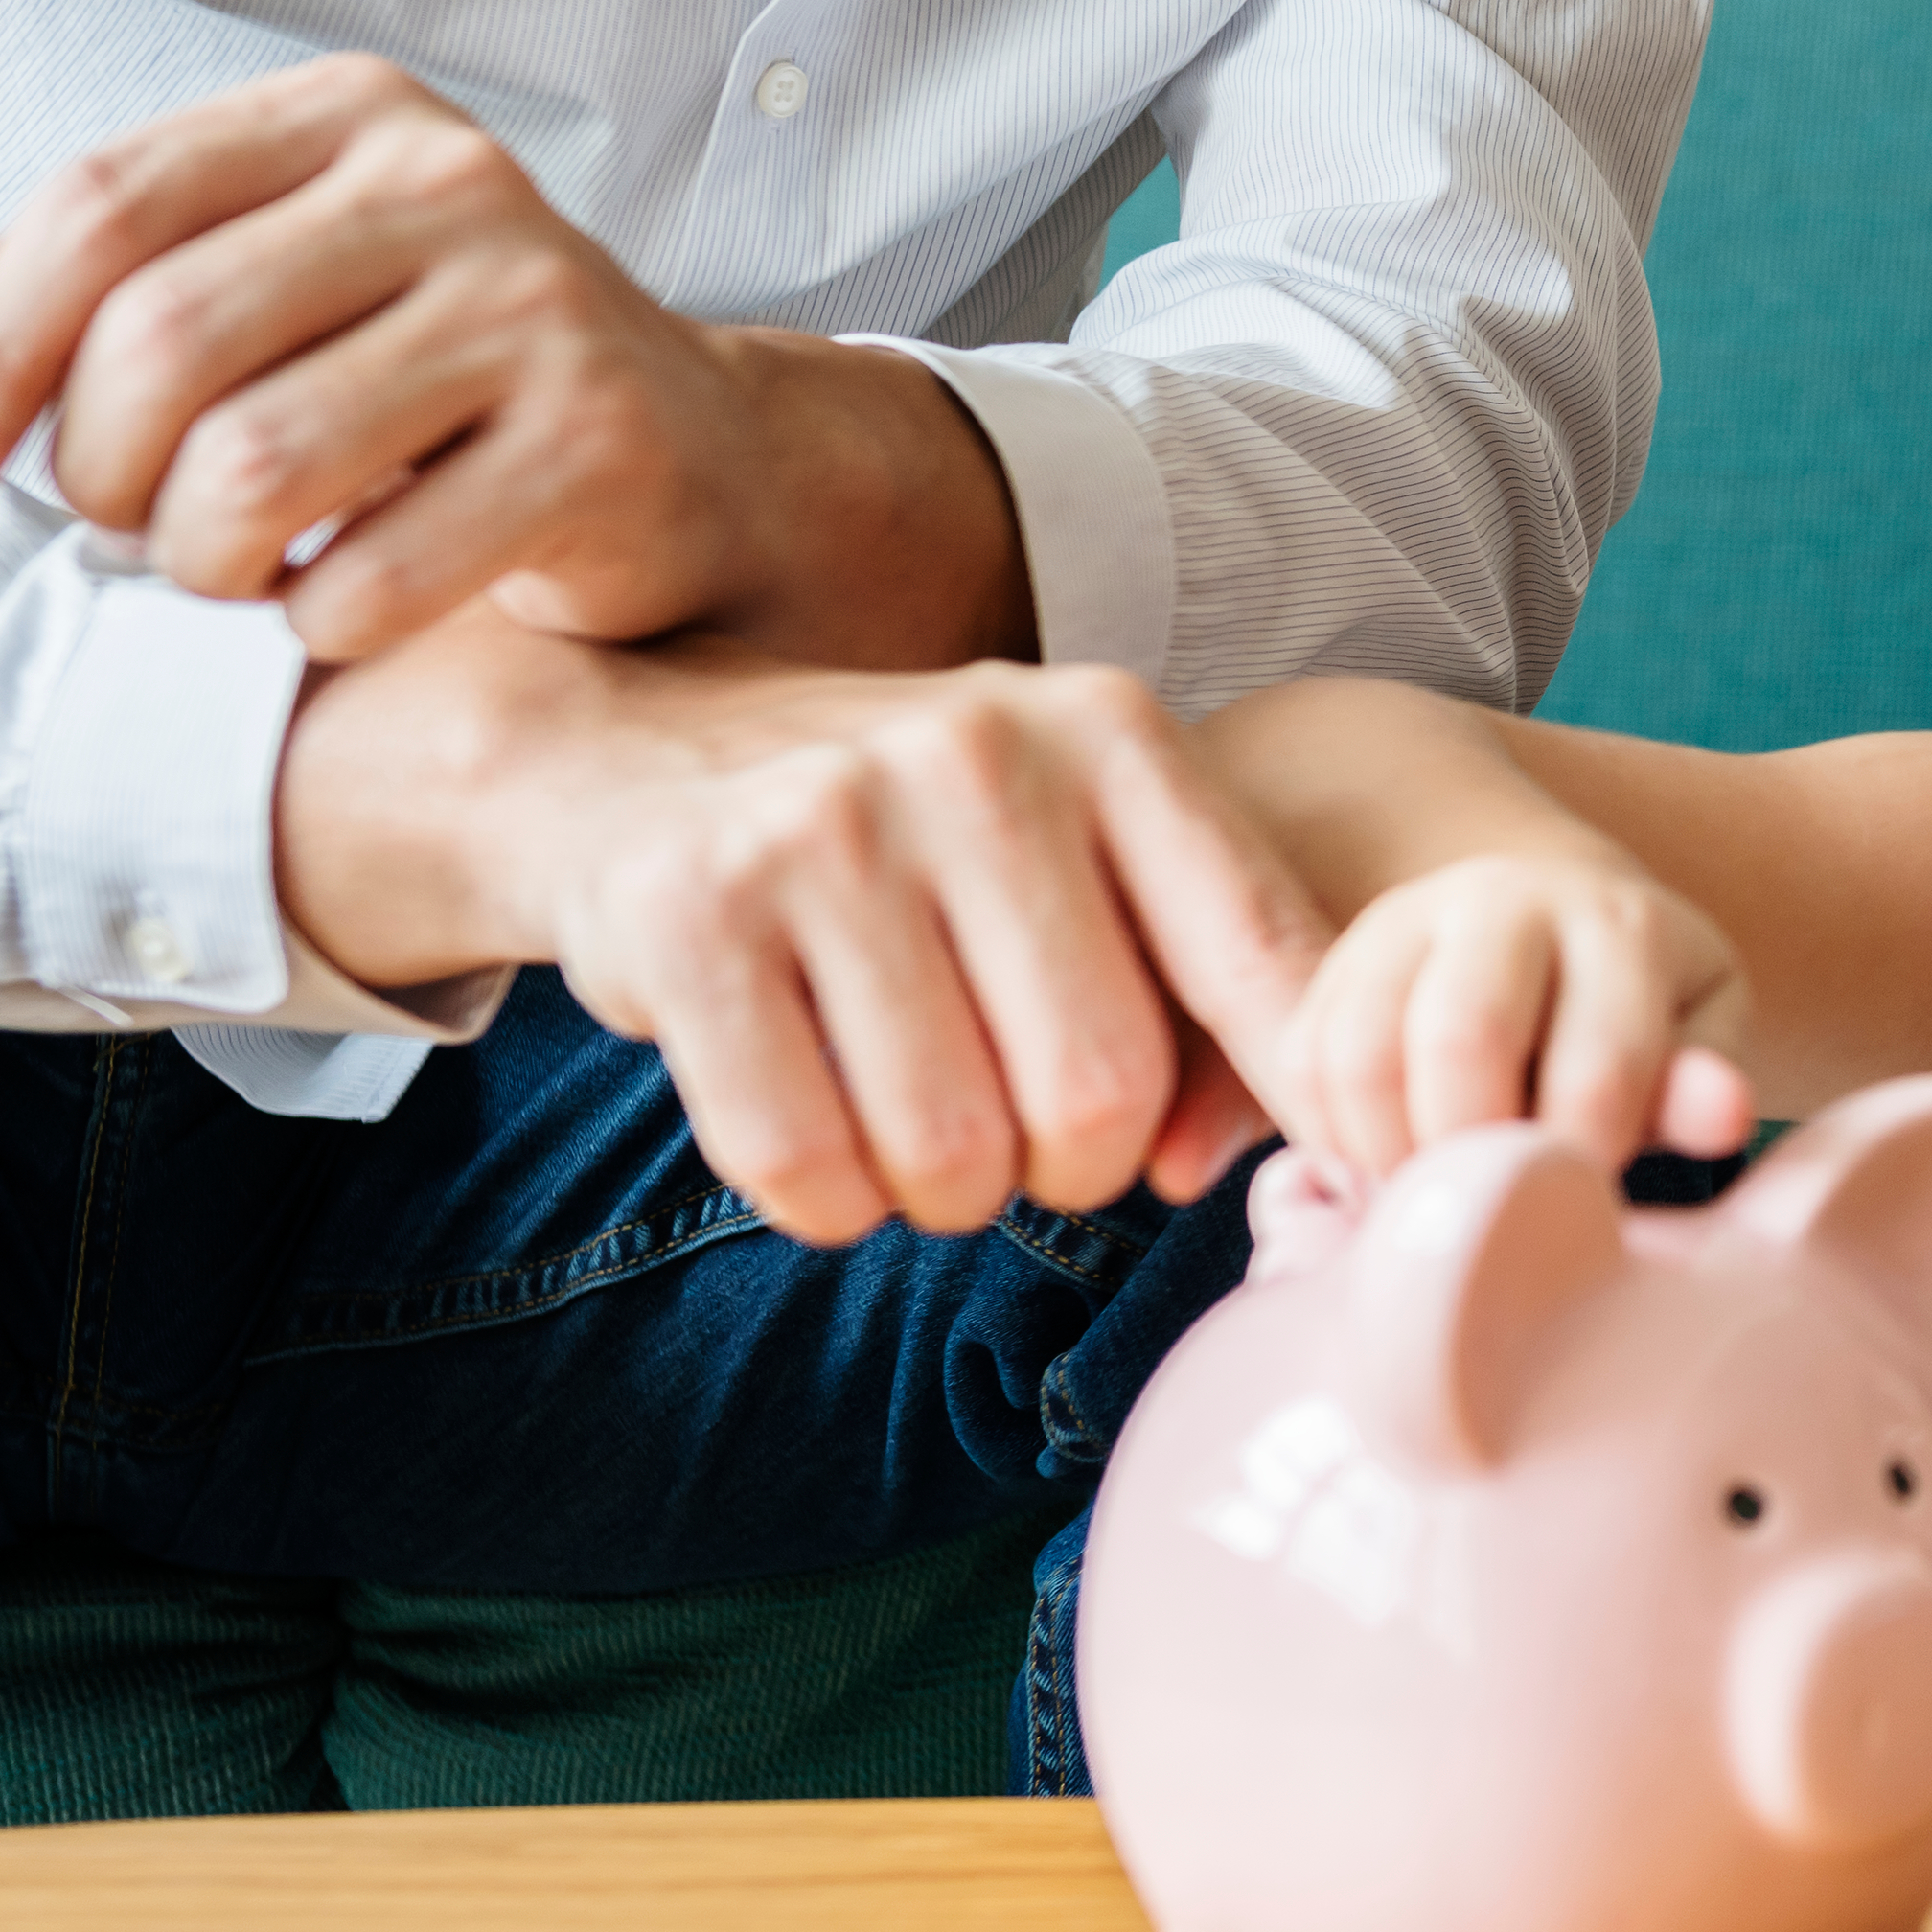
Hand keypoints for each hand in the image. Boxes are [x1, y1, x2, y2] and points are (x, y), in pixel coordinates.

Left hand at [0, 52, 1004, 667]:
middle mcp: (453, 182)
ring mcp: (540, 308)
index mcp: (349, 117)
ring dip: (197, 563)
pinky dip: (321, 627)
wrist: (689, 458)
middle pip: (162, 341)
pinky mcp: (601, 443)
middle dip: (94, 476)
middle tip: (120, 532)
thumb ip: (72, 288)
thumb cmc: (435, 381)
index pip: (102, 205)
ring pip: (254, 466)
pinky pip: (378, 573)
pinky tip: (337, 614)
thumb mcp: (260, 300)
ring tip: (224, 573)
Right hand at [290, 628, 1330, 1246]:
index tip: (1297, 1167)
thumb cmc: (912, 844)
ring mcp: (824, 824)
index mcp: (1110, 732)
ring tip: (909, 1118)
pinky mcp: (690, 914)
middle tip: (1015, 1129)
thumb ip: (1204, 994)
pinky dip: (826, 1199)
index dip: (1294, 1097)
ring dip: (938, 1194)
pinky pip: (804, 1164)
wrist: (635, 751)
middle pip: (1099, 1096)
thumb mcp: (1080, 853)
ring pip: (951, 1152)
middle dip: (1067, 1167)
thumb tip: (1212, 1167)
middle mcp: (978, 753)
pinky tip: (816, 1129)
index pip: (1264, 961)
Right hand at [1258, 851, 1756, 1181]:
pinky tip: (1388, 1170)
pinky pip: (1305, 1061)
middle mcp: (1503, 898)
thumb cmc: (1640, 1013)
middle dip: (1477, 1156)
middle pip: (1462, 1039)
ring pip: (1361, 1052)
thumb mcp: (1697, 1037)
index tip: (1580, 1212)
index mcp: (1618, 923)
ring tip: (1438, 1199)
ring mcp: (1404, 919)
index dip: (1584, 1163)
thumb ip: (1702, 1084)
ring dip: (1394, 1156)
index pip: (1598, 1065)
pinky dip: (1334, 1140)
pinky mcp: (1336, 960)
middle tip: (1494, 1215)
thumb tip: (1724, 1114)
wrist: (1554, 926)